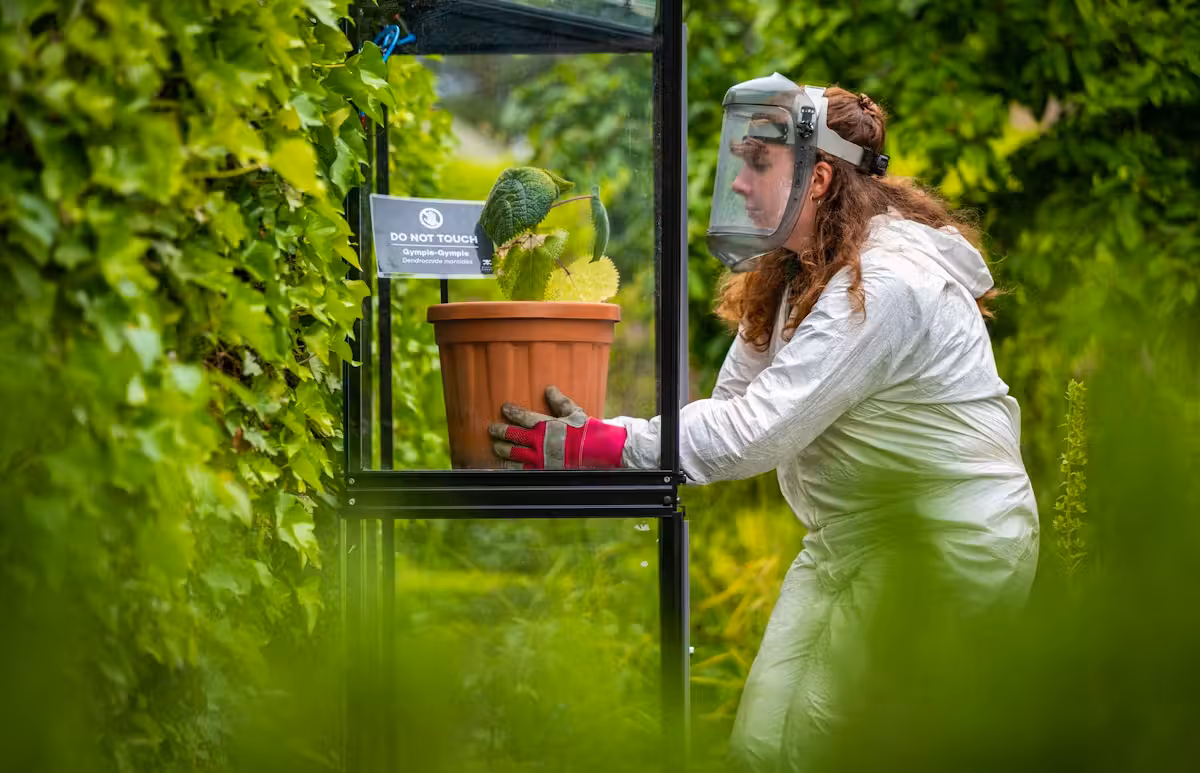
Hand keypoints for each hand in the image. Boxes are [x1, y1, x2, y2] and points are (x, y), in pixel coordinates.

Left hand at [488, 386, 626, 469]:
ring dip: (501, 450)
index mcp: (545, 425)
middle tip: (492, 429)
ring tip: (495, 447)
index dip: (511, 412)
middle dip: (500, 432)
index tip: (504, 408)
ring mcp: (538, 458)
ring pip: (513, 454)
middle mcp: (538, 442)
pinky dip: (510, 467)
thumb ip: (559, 401)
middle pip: (512, 436)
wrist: (596, 452)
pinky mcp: (541, 471)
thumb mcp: (574, 412)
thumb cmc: (586, 431)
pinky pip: (520, 470)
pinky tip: (503, 466)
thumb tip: (549, 388)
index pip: (523, 417)